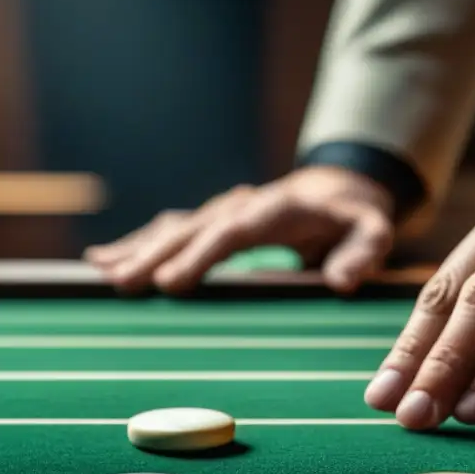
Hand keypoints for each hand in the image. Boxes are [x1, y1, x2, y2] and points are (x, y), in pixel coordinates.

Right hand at [85, 166, 395, 293]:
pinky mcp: (213, 221)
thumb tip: (341, 281)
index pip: (233, 233)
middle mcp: (243, 206)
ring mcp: (223, 211)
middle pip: (193, 229)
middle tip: (123, 283)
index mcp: (278, 210)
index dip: (201, 256)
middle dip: (155, 256)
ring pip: (174, 228)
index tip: (172, 282)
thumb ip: (362, 253)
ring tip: (101, 272)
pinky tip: (103, 258)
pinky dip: (137, 243)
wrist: (337, 190)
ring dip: (138, 249)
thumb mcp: (373, 232)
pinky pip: (170, 230)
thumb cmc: (355, 219)